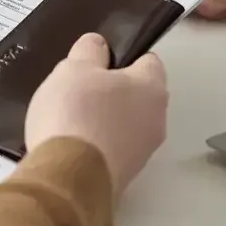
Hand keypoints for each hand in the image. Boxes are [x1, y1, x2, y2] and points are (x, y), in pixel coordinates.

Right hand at [25, 34, 168, 196]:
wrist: (68, 179)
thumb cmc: (76, 114)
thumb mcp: (74, 67)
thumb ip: (89, 50)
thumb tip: (98, 46)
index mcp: (153, 88)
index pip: (148, 61)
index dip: (123, 57)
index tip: (98, 61)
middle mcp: (156, 120)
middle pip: (137, 95)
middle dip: (111, 90)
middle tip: (79, 88)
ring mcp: (142, 153)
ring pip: (124, 125)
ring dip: (102, 120)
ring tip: (69, 118)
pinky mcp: (124, 176)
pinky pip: (111, 150)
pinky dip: (95, 145)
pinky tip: (70, 144)